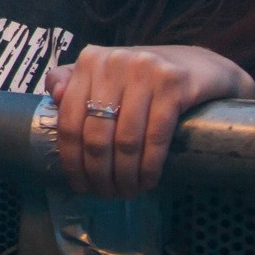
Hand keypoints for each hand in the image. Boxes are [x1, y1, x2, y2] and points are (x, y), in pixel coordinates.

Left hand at [46, 44, 253, 197]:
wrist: (201, 66)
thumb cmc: (147, 78)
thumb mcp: (109, 75)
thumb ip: (75, 82)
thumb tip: (53, 96)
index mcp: (90, 60)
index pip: (69, 120)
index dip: (71, 160)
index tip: (80, 185)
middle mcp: (114, 61)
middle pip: (96, 135)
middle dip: (99, 174)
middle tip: (107, 194)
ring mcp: (144, 70)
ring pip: (125, 141)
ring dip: (125, 176)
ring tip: (127, 192)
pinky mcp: (174, 83)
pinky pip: (156, 138)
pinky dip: (149, 167)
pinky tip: (148, 181)